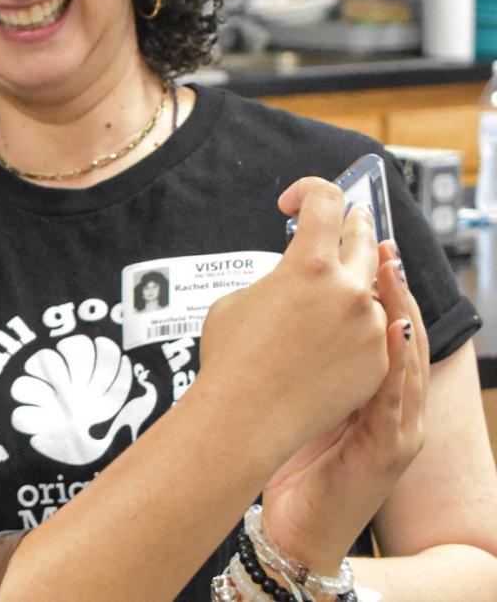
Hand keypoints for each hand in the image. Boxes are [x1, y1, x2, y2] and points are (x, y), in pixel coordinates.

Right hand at [198, 178, 390, 451]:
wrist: (247, 416)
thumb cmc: (230, 357)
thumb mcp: (238, 300)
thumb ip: (276, 280)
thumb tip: (293, 282)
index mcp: (309, 265)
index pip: (325, 200)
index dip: (307, 191)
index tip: (292, 204)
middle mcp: (348, 290)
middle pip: (362, 236)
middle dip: (349, 223)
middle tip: (346, 219)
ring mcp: (369, 327)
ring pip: (372, 287)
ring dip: (355, 277)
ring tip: (341, 280)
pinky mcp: (378, 360)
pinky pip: (376, 330)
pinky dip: (357, 325)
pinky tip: (336, 334)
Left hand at [260, 239, 428, 575]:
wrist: (297, 525)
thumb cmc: (297, 459)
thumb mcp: (308, 399)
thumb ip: (309, 360)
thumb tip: (285, 312)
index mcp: (373, 390)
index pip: (383, 328)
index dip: (380, 287)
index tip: (367, 243)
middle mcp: (394, 404)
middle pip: (402, 334)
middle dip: (394, 286)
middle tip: (382, 242)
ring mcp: (398, 427)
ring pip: (408, 361)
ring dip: (401, 312)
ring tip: (390, 273)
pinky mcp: (389, 449)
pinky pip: (397, 400)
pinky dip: (396, 364)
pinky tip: (393, 331)